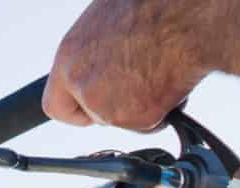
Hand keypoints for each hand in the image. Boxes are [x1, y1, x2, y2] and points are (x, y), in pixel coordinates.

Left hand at [44, 0, 211, 130]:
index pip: (55, 105)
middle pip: (94, 114)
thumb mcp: (105, 24)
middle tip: (136, 84)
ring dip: (139, 105)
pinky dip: (162, 110)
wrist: (184, 19)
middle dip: (114, 106)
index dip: (76, 109)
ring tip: (157, 71)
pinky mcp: (138, 118)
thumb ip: (94, 54)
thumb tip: (100, 61)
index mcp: (70, 58)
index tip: (88, 108)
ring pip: (122, 119)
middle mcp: (84, 85)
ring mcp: (109, 106)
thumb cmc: (150, 10)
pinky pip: (149, 123)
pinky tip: (169, 82)